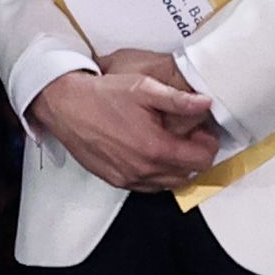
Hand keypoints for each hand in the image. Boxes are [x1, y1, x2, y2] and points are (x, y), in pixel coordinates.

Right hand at [30, 50, 219, 192]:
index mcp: (155, 147)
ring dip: (176, 167)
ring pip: (169, 183)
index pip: (201, 160)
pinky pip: (148, 186)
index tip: (203, 132)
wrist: (66, 106)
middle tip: (188, 136)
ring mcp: (129, 178)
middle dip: (194, 156)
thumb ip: (178, 99)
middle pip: (188, 174)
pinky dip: (156, 174)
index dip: (208, 145)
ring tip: (169, 144)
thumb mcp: (143, 88)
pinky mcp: (116, 180)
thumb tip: (205, 103)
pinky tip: (150, 154)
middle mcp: (144, 169)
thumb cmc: (103, 96)